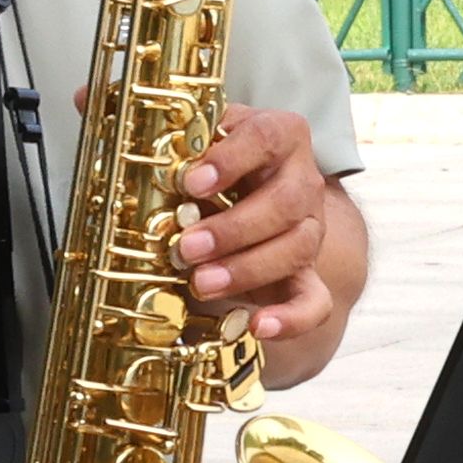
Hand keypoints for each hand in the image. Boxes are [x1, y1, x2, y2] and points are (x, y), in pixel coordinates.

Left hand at [175, 103, 336, 342]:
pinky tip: (259, 326)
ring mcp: (309, 229)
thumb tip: (148, 162)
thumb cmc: (214, 167)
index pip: (266, 138)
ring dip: (247, 269)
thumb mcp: (200, 147)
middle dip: (234, 229)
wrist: (246, 197)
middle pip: (287, 202)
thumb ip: (183, 149)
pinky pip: (315, 300)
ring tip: (202, 282)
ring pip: (297, 248)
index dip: (231, 160)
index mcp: (280, 135)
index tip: (192, 182)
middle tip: (187, 247)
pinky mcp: (306, 274)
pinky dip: (291, 317)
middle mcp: (302, 181)